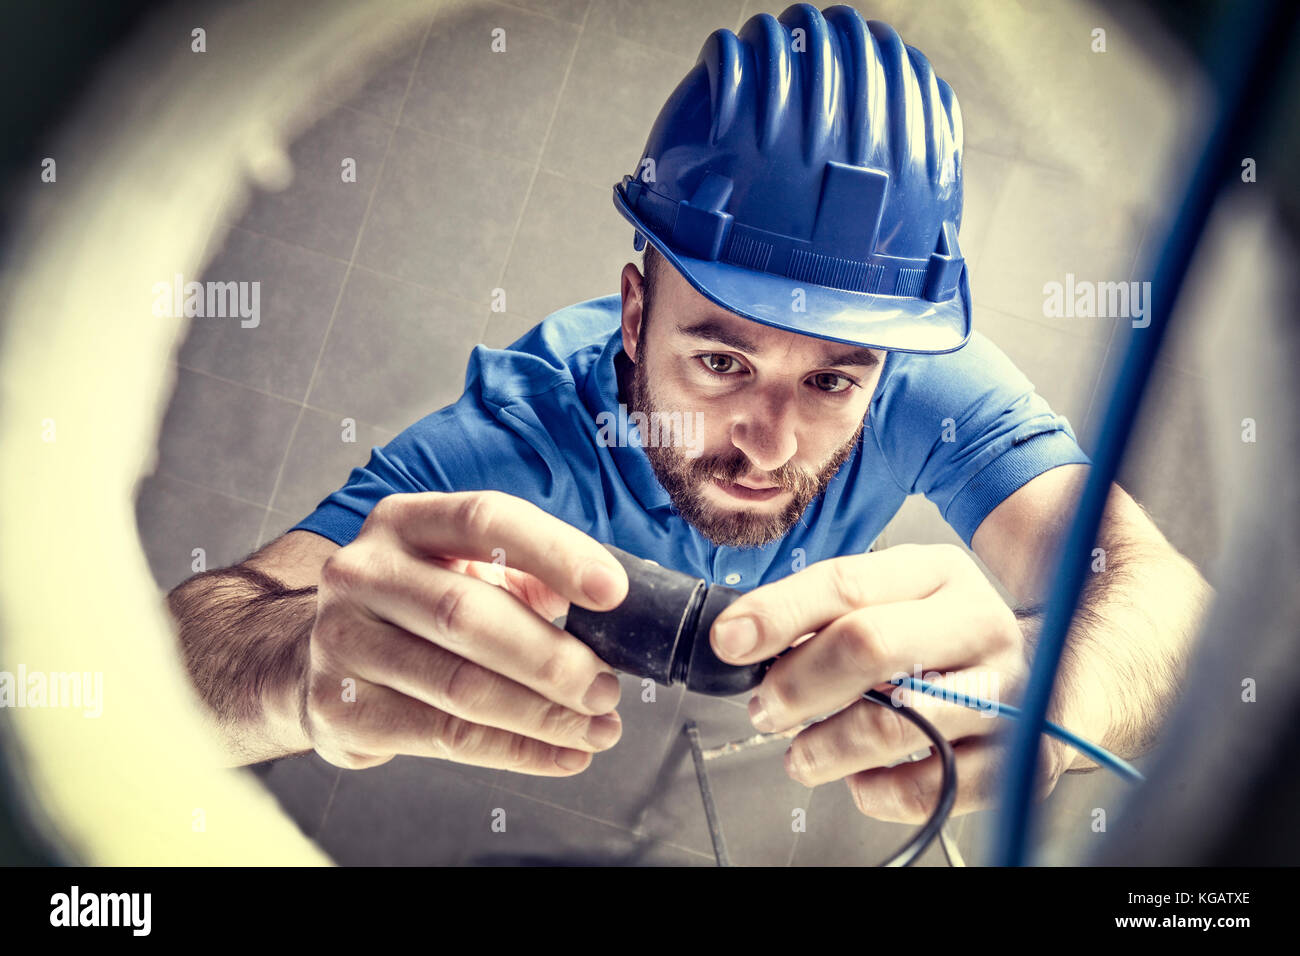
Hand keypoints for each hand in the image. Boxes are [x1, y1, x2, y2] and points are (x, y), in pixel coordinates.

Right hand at [303, 491, 628, 773]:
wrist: (319, 660)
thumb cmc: (417, 610)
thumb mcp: (464, 571)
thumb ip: (529, 577)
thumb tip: (607, 607)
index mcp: (404, 522)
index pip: (484, 519)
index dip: (554, 552)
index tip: (614, 592)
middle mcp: (362, 572)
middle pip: (467, 615)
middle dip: (552, 658)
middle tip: (606, 688)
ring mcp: (341, 641)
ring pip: (460, 686)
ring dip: (543, 714)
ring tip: (598, 726)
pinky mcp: (340, 707)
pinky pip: (446, 737)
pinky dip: (518, 750)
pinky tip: (563, 754)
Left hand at [708, 543, 1076, 822]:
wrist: (1057, 675)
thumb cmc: (940, 641)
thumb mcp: (888, 601)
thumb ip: (820, 613)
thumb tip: (740, 640)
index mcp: (937, 573)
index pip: (846, 582)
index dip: (778, 613)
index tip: (730, 643)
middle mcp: (978, 622)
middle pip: (870, 644)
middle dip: (798, 685)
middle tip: (766, 710)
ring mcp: (1007, 689)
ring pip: (898, 722)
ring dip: (828, 746)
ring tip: (801, 754)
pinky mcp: (1022, 756)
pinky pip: (937, 786)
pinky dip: (882, 792)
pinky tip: (861, 782)